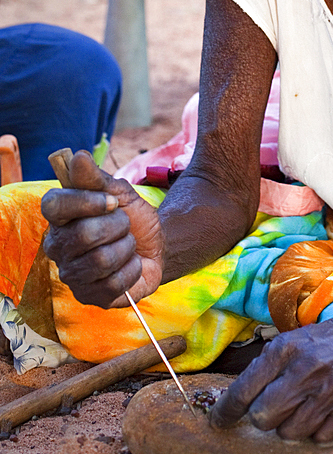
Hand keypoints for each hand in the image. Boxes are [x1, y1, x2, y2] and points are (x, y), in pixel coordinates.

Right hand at [41, 150, 162, 307]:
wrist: (156, 245)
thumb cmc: (132, 217)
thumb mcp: (119, 192)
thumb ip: (96, 178)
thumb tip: (78, 157)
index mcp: (60, 217)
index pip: (54, 205)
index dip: (85, 201)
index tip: (111, 201)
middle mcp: (58, 246)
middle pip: (84, 234)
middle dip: (117, 226)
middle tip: (125, 226)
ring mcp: (71, 274)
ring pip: (100, 260)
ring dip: (126, 248)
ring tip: (128, 245)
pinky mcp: (89, 296)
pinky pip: (113, 283)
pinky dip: (132, 270)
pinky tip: (131, 265)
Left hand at [210, 312, 332, 442]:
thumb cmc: (330, 340)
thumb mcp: (295, 339)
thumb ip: (269, 365)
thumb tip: (239, 397)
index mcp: (287, 348)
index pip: (245, 388)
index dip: (227, 411)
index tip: (219, 422)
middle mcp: (306, 368)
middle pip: (264, 417)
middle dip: (264, 417)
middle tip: (275, 408)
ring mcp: (329, 391)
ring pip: (290, 432)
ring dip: (292, 425)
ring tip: (305, 405)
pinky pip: (318, 439)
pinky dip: (318, 431)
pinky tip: (324, 411)